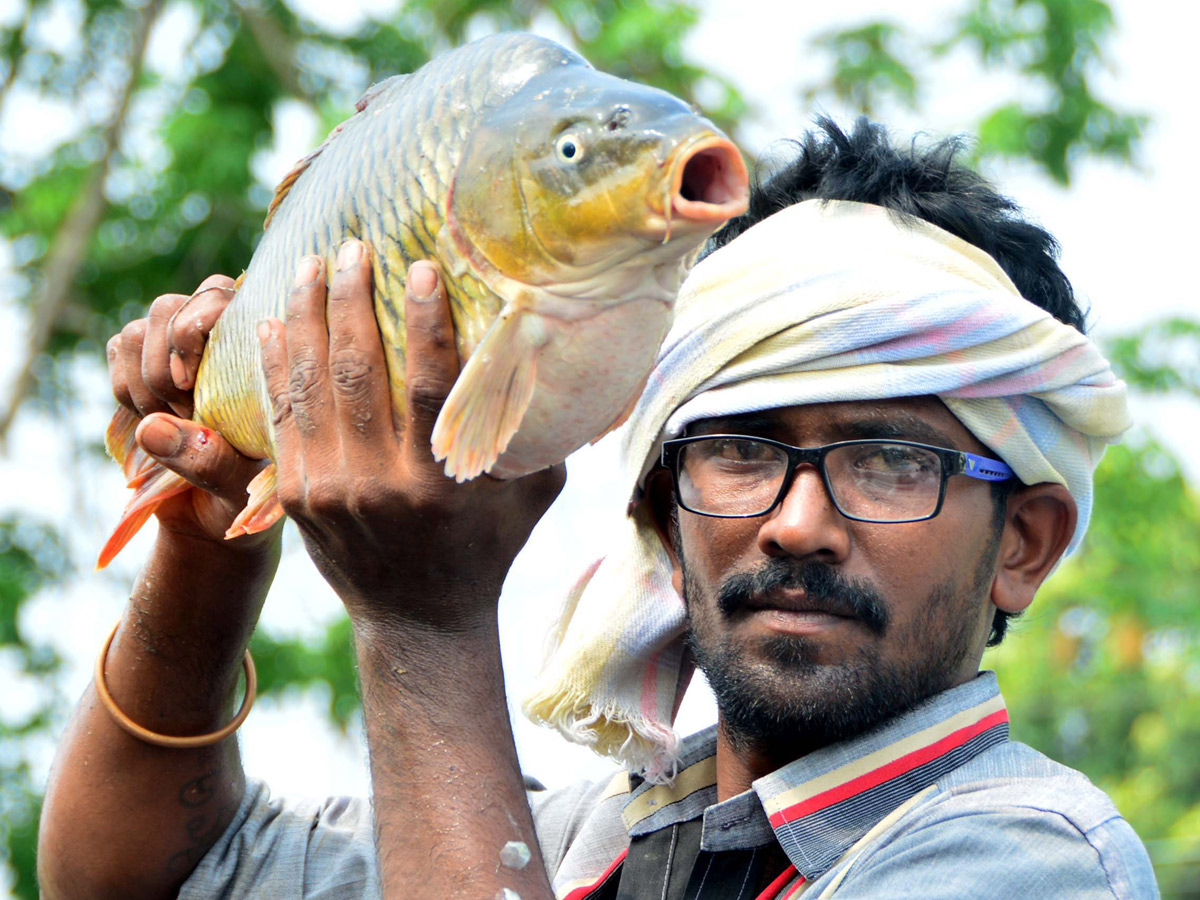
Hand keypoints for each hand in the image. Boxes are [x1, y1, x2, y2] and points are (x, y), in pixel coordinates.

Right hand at [107, 275, 273, 550]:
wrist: (214, 513)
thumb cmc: (247, 491)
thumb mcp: (241, 481)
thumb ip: (209, 457)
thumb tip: (152, 428)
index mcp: (258, 346)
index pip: (220, 295)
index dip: (194, 328)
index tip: (190, 384)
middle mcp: (217, 334)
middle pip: (168, 307)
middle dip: (163, 366)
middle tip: (184, 414)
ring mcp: (175, 346)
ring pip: (136, 330)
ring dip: (144, 383)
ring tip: (175, 424)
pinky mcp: (141, 362)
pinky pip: (116, 351)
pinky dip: (125, 389)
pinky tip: (154, 423)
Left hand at [258, 241, 564, 630]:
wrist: (419, 621)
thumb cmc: (487, 546)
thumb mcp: (530, 496)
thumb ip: (535, 433)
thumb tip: (561, 358)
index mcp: (442, 485)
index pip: (430, 388)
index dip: (424, 323)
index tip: (419, 267)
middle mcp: (380, 487)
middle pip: (358, 376)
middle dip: (350, 302)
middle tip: (351, 247)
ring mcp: (330, 492)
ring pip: (311, 389)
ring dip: (306, 320)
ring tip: (307, 267)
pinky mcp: (297, 497)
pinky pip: (283, 418)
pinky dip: (277, 367)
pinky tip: (275, 325)